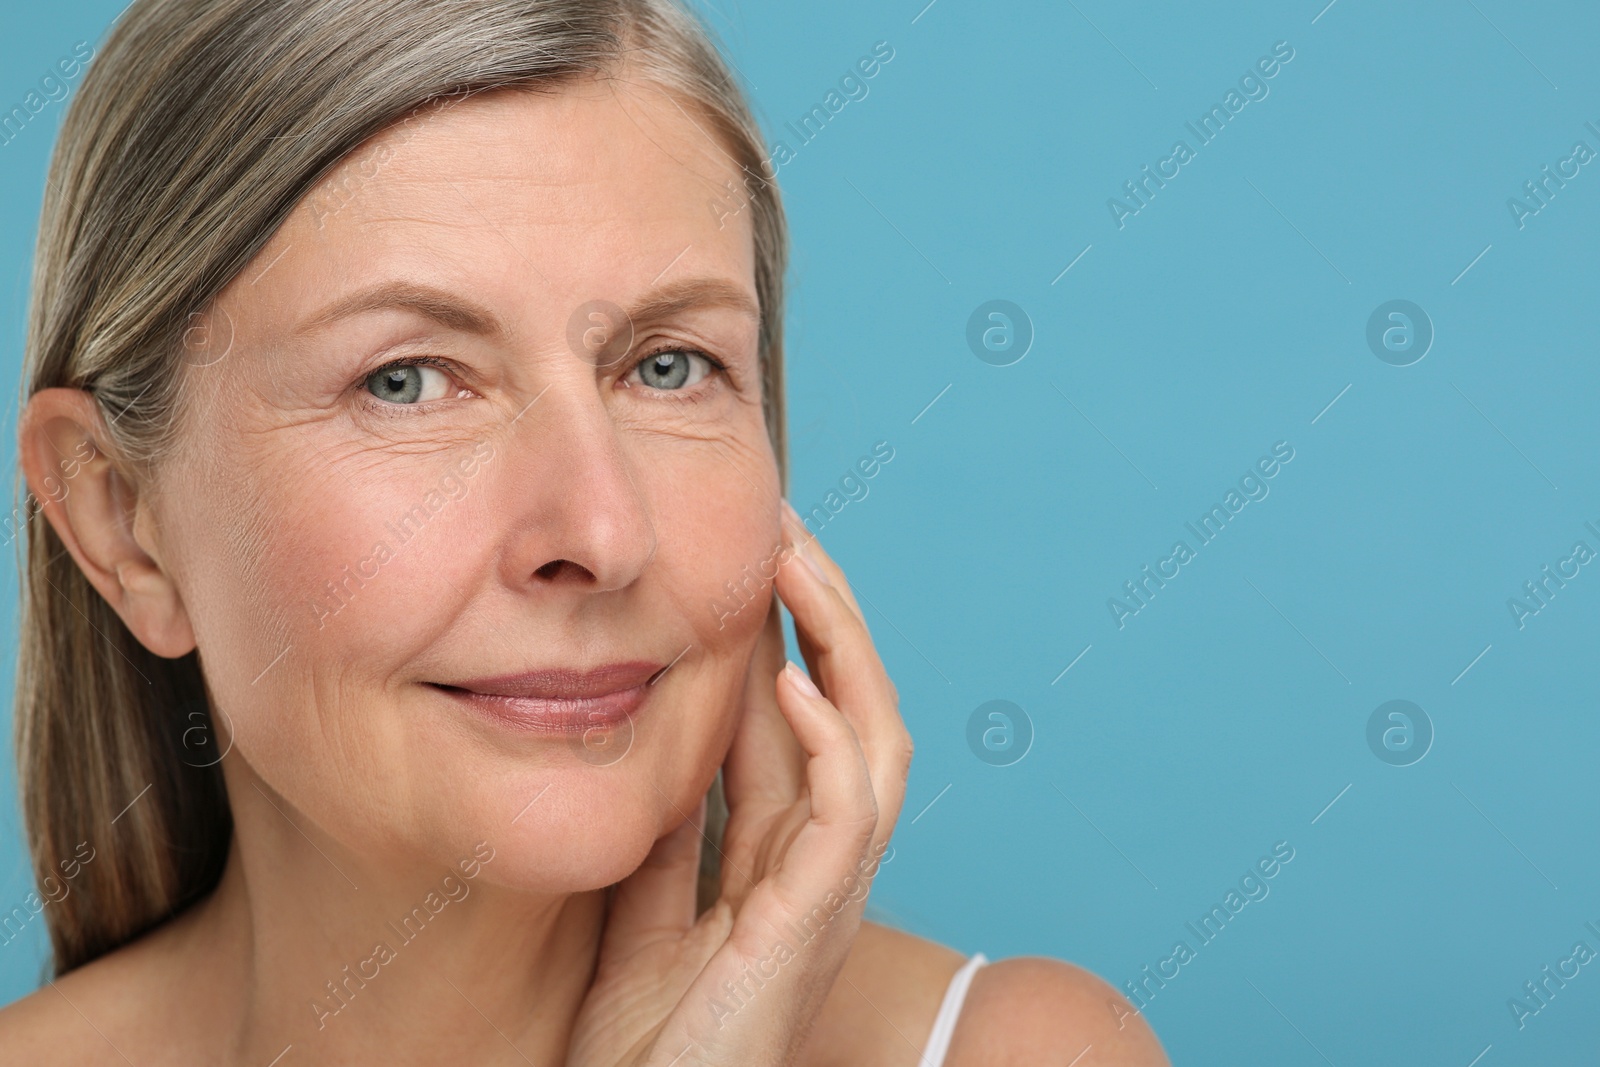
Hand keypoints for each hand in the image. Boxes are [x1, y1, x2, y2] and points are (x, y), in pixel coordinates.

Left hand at [565, 505, 911, 1065]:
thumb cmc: (650, 1049)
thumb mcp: (647, 916)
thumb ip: (671, 839)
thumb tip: (662, 753)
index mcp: (782, 858)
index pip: (798, 721)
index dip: (783, 633)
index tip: (746, 556)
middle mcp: (820, 864)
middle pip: (851, 708)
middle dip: (824, 611)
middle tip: (782, 525)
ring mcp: (827, 893)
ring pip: (875, 739)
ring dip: (842, 645)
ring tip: (798, 566)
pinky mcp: (812, 925)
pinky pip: (847, 815)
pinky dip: (830, 740)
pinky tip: (789, 680)